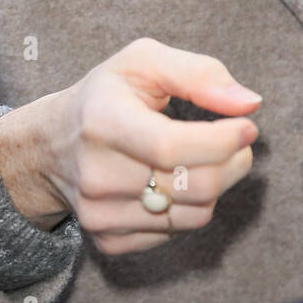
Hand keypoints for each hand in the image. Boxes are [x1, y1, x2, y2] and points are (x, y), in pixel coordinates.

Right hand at [0, 37, 260, 254]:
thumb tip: (249, 103)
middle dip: (234, 162)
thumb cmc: (106, 95)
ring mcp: (100, 215)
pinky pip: (176, 231)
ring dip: (218, 184)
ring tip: (210, 156)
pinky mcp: (109, 241)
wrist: (53, 145)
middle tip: (240, 140)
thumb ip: (199, 73)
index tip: (247, 126)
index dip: (221, 140)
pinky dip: (190, 205)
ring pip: (194, 214)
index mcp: (102, 122)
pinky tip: (176, 179)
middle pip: (194, 186)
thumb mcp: (144, 61)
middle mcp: (97, 175)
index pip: (172, 147)